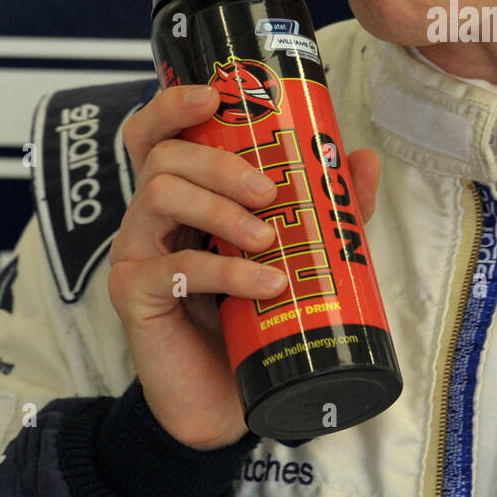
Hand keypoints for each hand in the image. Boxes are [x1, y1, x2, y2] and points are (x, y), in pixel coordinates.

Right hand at [107, 83, 381, 450]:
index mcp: (183, 196)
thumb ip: (326, 207)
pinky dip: (227, 269)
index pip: (160, 133)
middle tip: (271, 191)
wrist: (228, 400)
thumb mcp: (299, 252)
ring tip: (269, 238)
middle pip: (166, 156)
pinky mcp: (134, 295)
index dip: (176, 104)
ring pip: (158, 194)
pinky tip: (267, 282)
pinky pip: (173, 265)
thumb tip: (362, 159)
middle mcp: (151, 217)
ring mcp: (137, 253)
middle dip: (222, 162)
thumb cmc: (254, 317)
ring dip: (222, 208)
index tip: (214, 96)